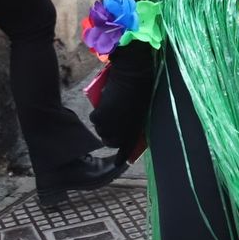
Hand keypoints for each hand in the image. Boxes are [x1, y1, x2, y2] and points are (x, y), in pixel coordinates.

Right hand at [89, 41, 155, 156]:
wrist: (133, 75)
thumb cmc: (143, 89)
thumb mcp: (143, 109)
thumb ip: (135, 122)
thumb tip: (128, 129)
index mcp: (134, 130)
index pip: (126, 147)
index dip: (122, 156)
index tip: (118, 164)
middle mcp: (121, 131)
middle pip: (110, 141)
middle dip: (110, 137)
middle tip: (112, 127)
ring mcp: (109, 125)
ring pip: (101, 130)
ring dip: (103, 126)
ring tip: (109, 114)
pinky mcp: (98, 116)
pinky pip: (95, 119)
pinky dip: (98, 115)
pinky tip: (103, 107)